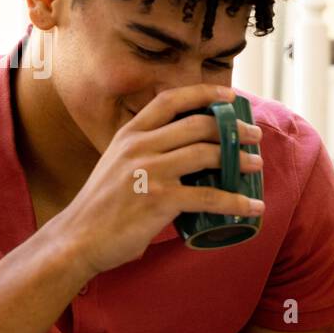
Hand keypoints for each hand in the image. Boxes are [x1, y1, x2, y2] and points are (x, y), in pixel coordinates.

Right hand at [49, 83, 264, 276]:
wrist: (77, 239)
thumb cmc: (102, 206)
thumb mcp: (117, 164)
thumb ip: (145, 152)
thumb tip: (185, 151)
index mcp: (129, 134)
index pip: (170, 100)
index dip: (204, 93)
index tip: (229, 96)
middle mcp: (139, 146)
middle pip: (198, 125)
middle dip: (232, 128)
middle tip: (253, 135)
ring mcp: (149, 172)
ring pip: (207, 154)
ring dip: (239, 159)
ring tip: (256, 165)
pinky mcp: (159, 200)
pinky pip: (208, 196)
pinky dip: (235, 202)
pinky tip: (252, 206)